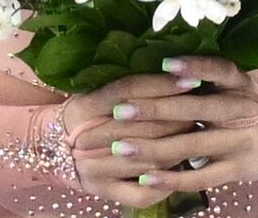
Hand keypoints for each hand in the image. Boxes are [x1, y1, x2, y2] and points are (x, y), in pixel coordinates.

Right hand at [52, 71, 204, 207]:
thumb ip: (128, 84)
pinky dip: (163, 184)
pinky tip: (181, 170)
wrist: (52, 148)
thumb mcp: (96, 91)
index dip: (163, 84)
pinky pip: (139, 193)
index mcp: (85, 105)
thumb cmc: (87, 112)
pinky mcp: (103, 191)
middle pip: (143, 127)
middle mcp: (86, 138)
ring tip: (200, 135)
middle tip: (205, 107)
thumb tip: (173, 65)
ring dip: (178, 148)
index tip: (193, 77)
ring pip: (146, 160)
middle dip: (180, 117)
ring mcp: (94, 169)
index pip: (129, 90)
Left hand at [101, 55, 257, 195]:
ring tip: (120, 148)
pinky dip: (171, 179)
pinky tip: (145, 178)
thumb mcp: (235, 85)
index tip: (164, 65)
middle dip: (155, 110)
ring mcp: (240, 141)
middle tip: (120, 110)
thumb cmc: (245, 106)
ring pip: (192, 145)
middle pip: (197, 109)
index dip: (194, 67)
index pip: (219, 70)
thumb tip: (157, 67)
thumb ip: (206, 79)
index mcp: (240, 83)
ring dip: (153, 148)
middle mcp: (242, 109)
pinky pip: (200, 177)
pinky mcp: (236, 169)